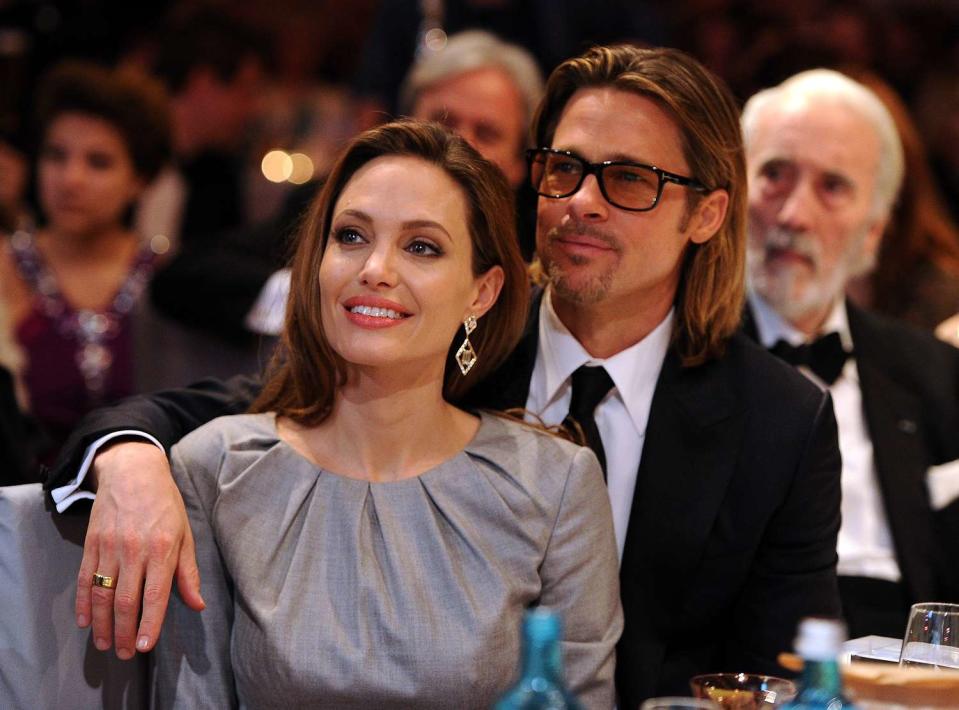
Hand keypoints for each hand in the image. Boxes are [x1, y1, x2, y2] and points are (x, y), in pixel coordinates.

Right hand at [75, 441, 204, 658]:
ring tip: (105, 644)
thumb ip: (188, 572)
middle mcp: (135, 551)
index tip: (145, 647)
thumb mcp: (185, 533)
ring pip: (102, 594)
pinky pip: (84, 579)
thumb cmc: (165, 504)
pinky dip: (83, 603)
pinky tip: (84, 621)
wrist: (133, 472)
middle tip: (125, 654)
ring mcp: (110, 547)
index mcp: (163, 549)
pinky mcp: (92, 544)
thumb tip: (197, 604)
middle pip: (125, 601)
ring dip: (101, 624)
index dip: (149, 624)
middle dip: (124, 632)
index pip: (155, 595)